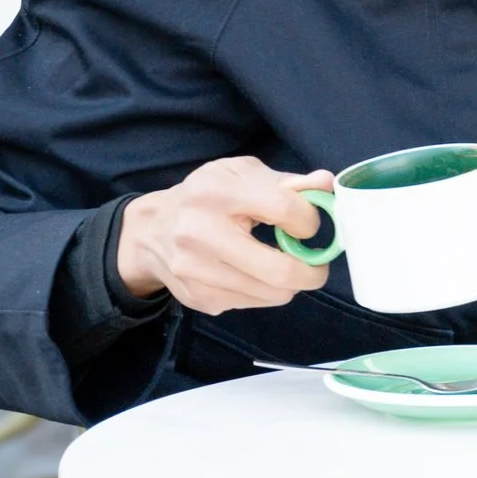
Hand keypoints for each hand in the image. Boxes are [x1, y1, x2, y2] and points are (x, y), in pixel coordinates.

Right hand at [114, 158, 337, 316]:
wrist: (150, 231)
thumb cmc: (205, 197)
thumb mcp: (240, 174)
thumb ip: (286, 182)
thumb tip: (326, 184)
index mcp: (217, 192)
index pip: (283, 209)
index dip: (309, 221)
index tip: (308, 225)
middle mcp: (201, 233)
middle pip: (281, 270)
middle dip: (313, 271)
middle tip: (317, 264)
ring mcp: (197, 271)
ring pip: (273, 294)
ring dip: (289, 283)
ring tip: (280, 263)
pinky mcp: (199, 298)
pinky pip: (254, 304)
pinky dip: (264, 291)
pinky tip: (251, 272)